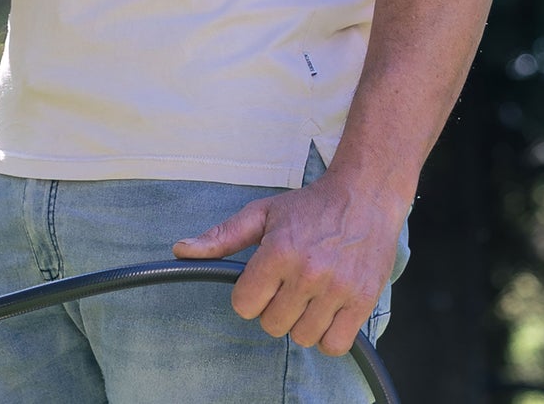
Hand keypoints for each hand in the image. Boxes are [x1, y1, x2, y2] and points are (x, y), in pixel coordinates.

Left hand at [171, 170, 403, 355]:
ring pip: (302, 338)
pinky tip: (324, 313)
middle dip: (272, 308)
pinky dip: (326, 337)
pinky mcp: (363, 302)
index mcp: (277, 251)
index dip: (247, 296)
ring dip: (300, 323)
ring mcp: (338, 290)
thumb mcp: (260, 214)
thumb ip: (221, 237)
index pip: (244, 304)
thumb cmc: (308, 207)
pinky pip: (335, 346)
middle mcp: (307, 273)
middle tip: (285, 287)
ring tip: (306, 297)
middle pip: (272, 324)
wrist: (363, 197)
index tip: (259, 282)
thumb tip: (180, 250)